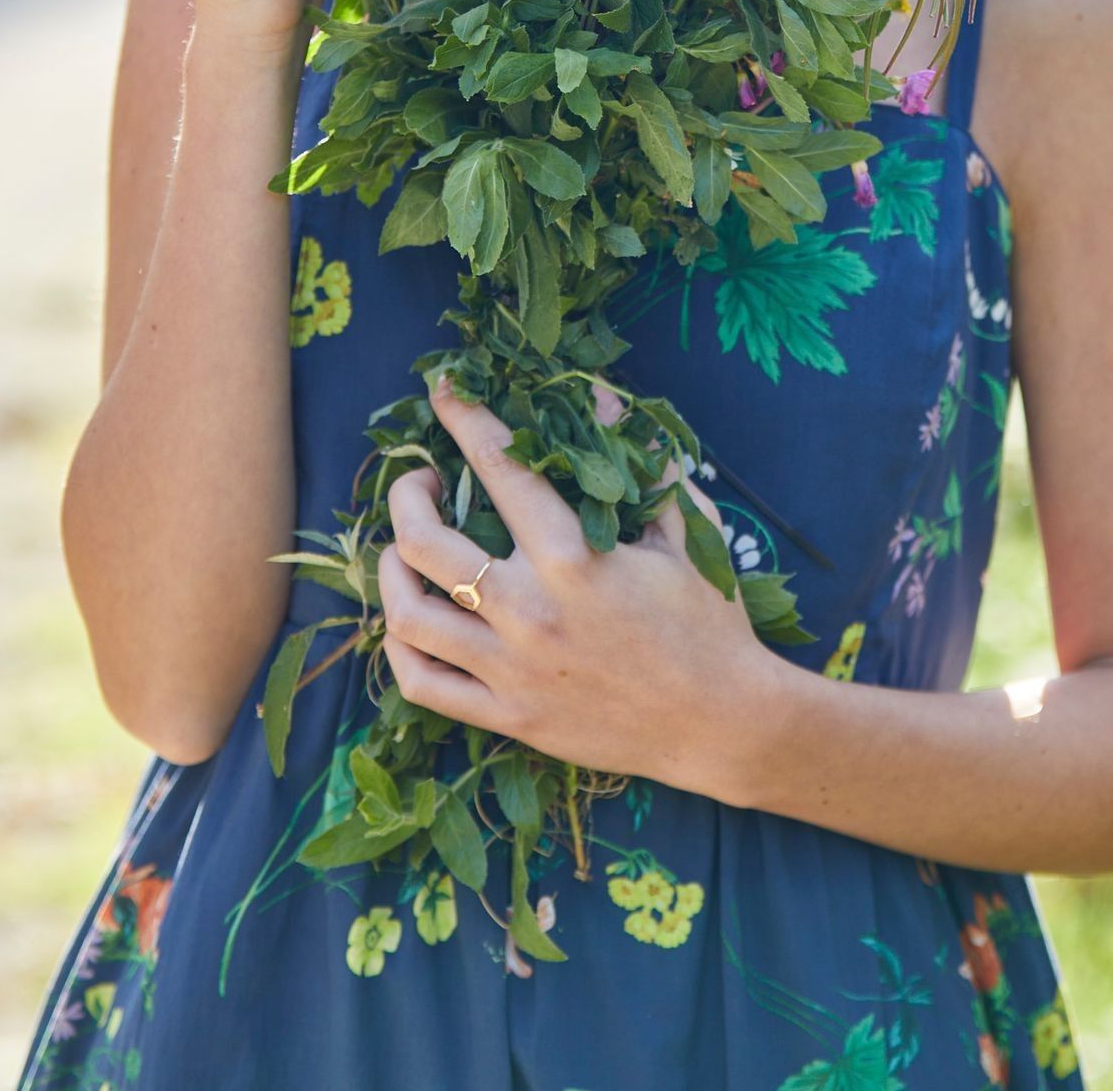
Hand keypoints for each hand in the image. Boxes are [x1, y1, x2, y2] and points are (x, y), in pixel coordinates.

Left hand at [375, 375, 775, 800]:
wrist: (720, 724)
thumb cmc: (709, 622)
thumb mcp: (685, 532)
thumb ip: (640, 462)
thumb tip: (600, 399)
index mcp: (574, 559)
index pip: (500, 468)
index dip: (466, 419)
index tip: (443, 389)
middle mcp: (529, 612)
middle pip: (425, 541)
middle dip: (408, 494)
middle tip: (422, 480)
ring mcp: (510, 671)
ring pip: (408, 614)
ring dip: (391, 567)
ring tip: (403, 546)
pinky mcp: (506, 717)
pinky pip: (421, 683)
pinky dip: (399, 645)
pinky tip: (409, 617)